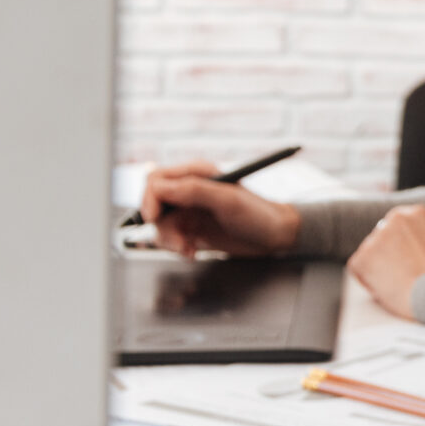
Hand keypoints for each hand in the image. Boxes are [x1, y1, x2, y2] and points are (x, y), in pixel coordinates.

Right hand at [141, 161, 301, 256]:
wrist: (274, 236)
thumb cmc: (257, 213)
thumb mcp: (228, 200)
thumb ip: (194, 191)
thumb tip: (159, 189)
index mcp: (195, 173)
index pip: (156, 180)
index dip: (150, 198)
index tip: (154, 218)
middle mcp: (188, 190)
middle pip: (153, 204)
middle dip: (160, 225)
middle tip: (178, 242)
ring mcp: (188, 210)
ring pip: (160, 224)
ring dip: (169, 240)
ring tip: (189, 250)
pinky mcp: (190, 228)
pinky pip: (169, 238)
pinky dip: (176, 247)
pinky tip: (192, 252)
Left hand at [347, 204, 424, 316]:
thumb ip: (418, 240)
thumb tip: (400, 251)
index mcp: (418, 213)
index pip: (400, 227)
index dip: (404, 247)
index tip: (412, 262)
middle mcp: (396, 218)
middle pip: (384, 237)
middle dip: (389, 254)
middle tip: (403, 274)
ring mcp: (377, 236)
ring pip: (370, 253)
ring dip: (379, 268)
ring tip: (400, 284)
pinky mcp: (362, 257)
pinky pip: (359, 269)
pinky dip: (368, 281)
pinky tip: (388, 289)